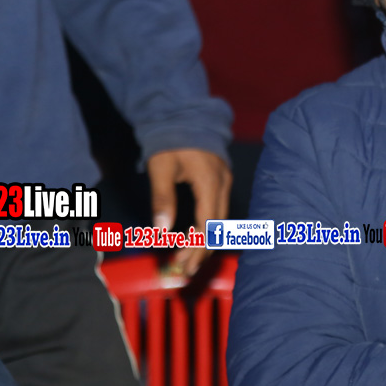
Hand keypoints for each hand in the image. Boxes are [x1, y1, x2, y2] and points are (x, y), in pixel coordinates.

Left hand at [147, 149, 230, 277]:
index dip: (195, 247)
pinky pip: (219, 211)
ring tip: (189, 260)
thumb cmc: (170, 140)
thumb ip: (162, 199)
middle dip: (202, 251)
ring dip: (206, 242)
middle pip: (218, 227)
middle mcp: (223, 184)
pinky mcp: (222, 181)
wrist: (185, 114)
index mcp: (210, 182)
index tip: (180, 263)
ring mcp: (226, 182)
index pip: (207, 224)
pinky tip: (195, 238)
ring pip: (221, 221)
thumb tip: (160, 231)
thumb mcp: (161, 168)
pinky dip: (208, 229)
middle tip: (184, 271)